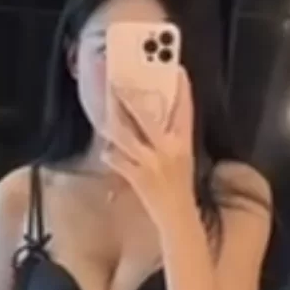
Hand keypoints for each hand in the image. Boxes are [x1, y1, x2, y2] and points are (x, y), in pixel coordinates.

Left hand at [102, 65, 195, 231]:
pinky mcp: (138, 176)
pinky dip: (110, 154)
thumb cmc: (180, 188)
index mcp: (184, 143)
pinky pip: (117, 159)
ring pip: (126, 134)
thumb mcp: (184, 158)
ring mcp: (152, 163)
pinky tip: (106, 149)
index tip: (176, 69)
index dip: (182, 89)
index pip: (185, 110)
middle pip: (147, 116)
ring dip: (112, 118)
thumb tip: (151, 114)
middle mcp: (170, 149)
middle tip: (116, 81)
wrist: (179, 220)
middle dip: (129, 97)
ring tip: (103, 106)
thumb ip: (170, 137)